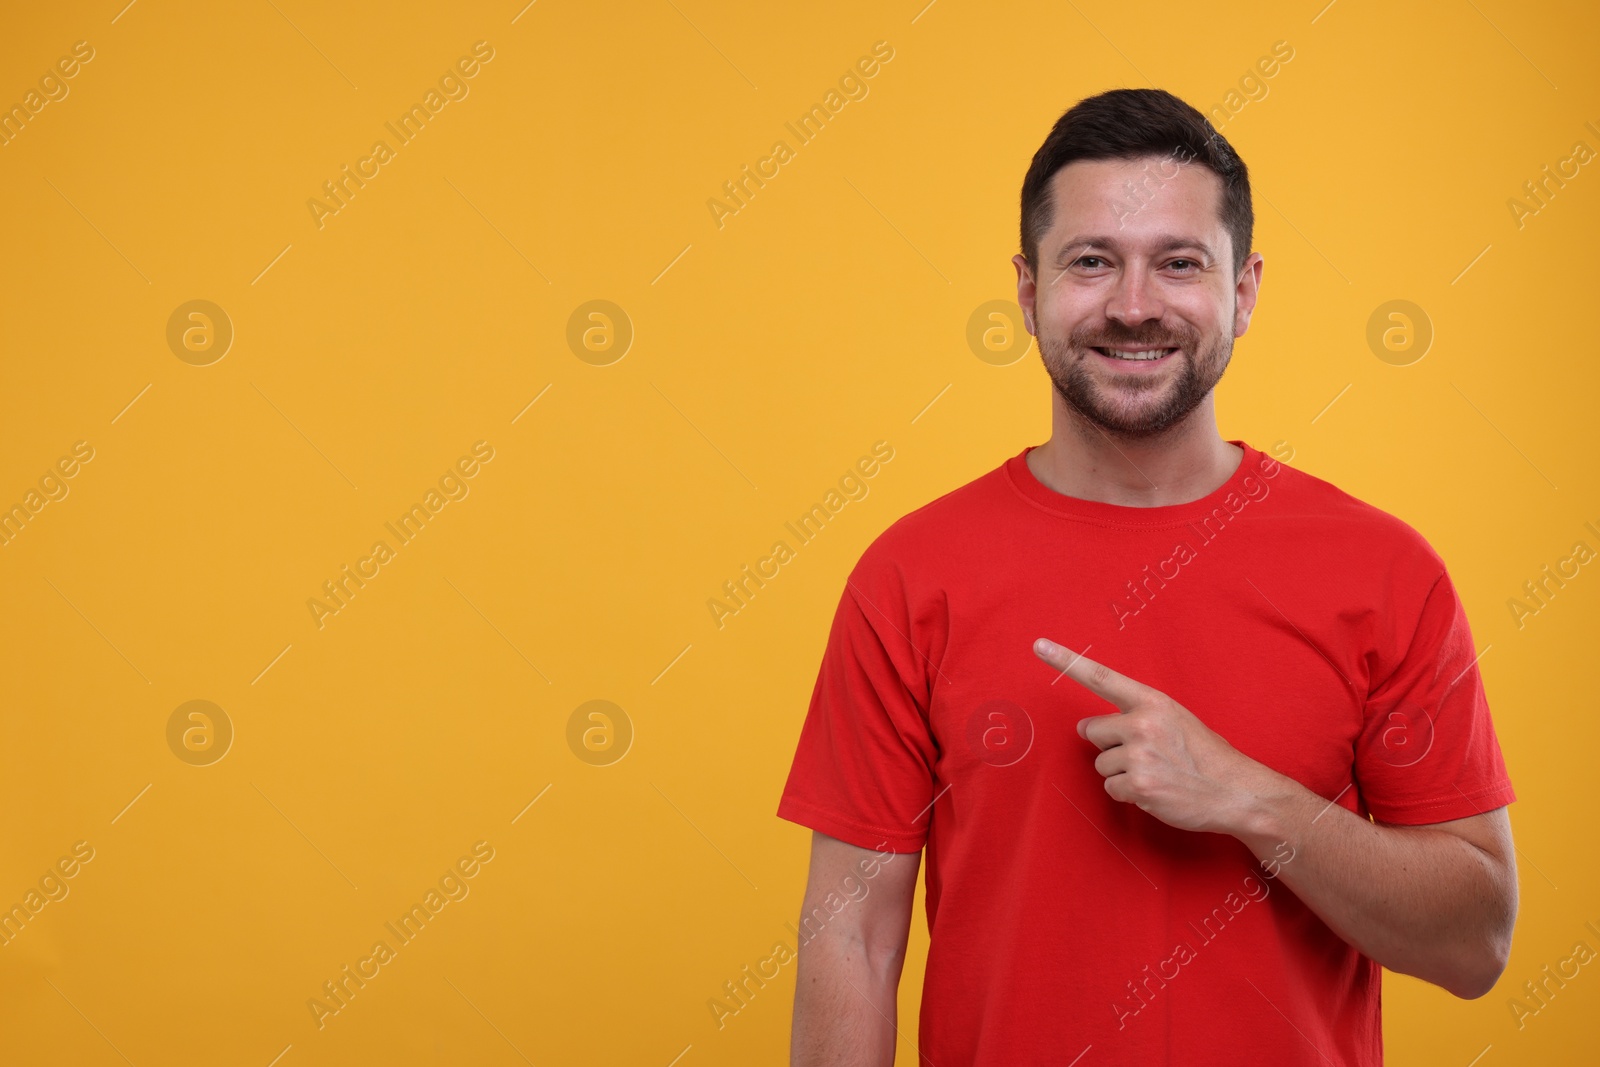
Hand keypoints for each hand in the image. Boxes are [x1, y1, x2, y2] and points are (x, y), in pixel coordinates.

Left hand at [1032, 637, 1275, 834]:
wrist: (1236, 791)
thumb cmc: (1204, 754)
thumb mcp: (1175, 718)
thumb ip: (1135, 715)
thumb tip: (1086, 727)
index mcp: (1152, 701)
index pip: (1102, 677)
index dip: (1067, 661)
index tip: (1038, 646)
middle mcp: (1142, 723)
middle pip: (1091, 731)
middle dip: (1109, 744)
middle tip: (1145, 753)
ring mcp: (1140, 755)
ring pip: (1101, 764)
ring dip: (1122, 772)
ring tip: (1157, 773)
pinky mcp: (1139, 785)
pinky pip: (1112, 788)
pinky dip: (1130, 794)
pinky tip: (1157, 790)